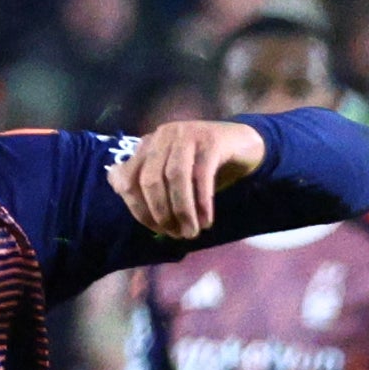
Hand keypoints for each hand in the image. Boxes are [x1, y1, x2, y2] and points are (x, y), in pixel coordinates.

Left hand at [108, 120, 265, 238]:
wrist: (242, 144)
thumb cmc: (203, 166)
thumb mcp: (173, 176)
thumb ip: (153, 191)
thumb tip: (144, 218)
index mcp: (147, 146)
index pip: (127, 179)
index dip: (138, 210)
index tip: (157, 231)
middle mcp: (162, 136)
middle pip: (150, 179)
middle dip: (161, 213)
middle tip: (177, 235)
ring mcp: (187, 134)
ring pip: (175, 177)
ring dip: (182, 211)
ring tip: (192, 232)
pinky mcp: (211, 140)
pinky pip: (202, 175)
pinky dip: (202, 202)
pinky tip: (207, 221)